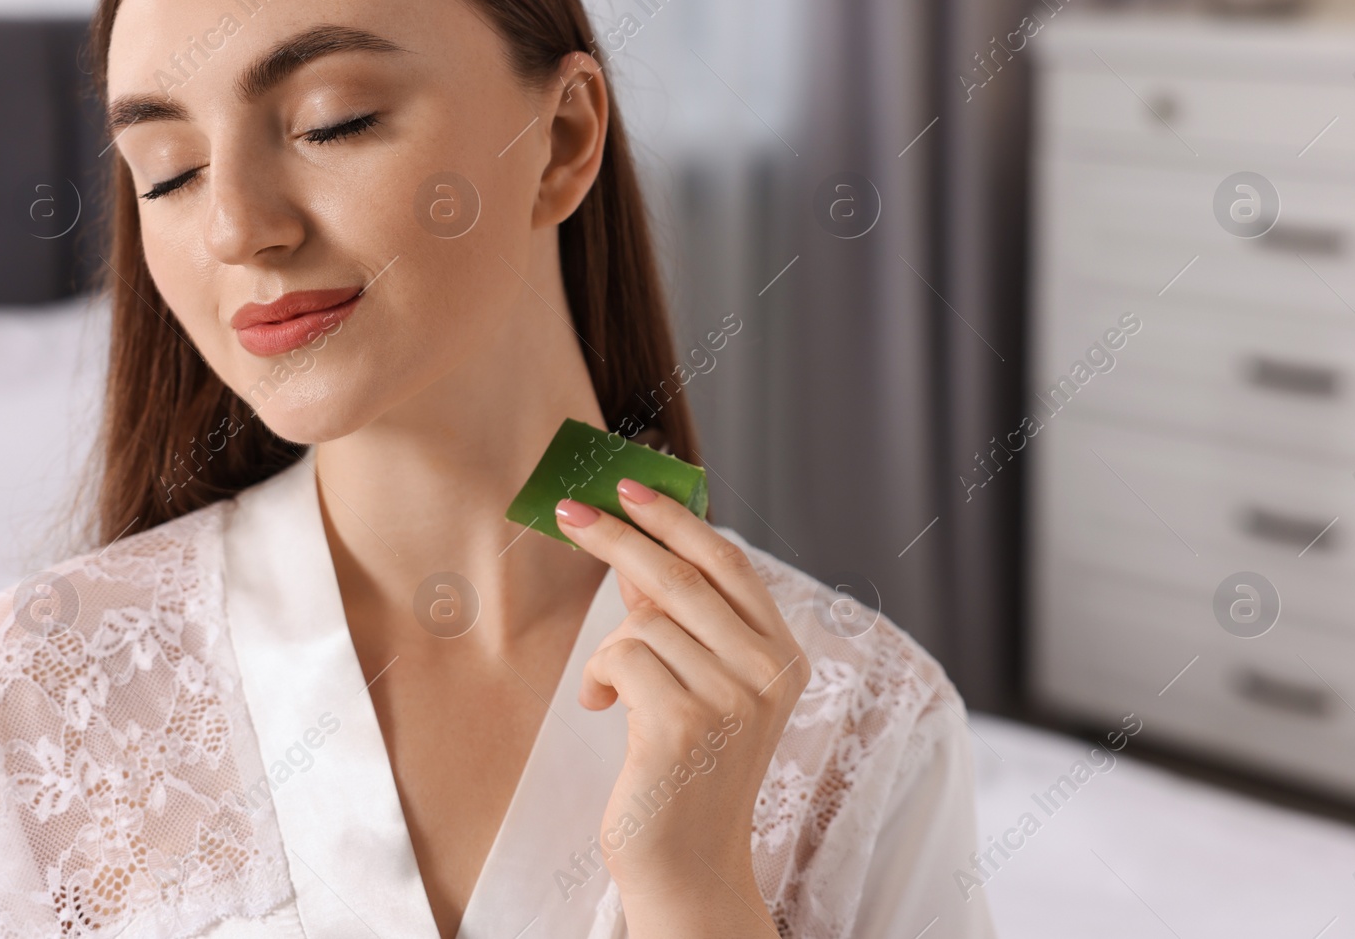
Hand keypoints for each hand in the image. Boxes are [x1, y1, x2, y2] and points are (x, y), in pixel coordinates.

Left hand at [557, 479, 808, 935]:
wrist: (688, 868)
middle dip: (618, 537)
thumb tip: (636, 550)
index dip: (677, 518)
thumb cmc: (687, 772)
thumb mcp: (700, 685)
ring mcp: (730, 700)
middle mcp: (768, 674)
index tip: (629, 486)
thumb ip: (680, 621)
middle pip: (681, 576)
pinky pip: (620, 658)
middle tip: (571, 511)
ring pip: (643, 624)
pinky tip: (604, 711)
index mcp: (784, 657)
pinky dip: (598, 678)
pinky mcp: (682, 725)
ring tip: (613, 693)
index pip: (729, 563)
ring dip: (611, 650)